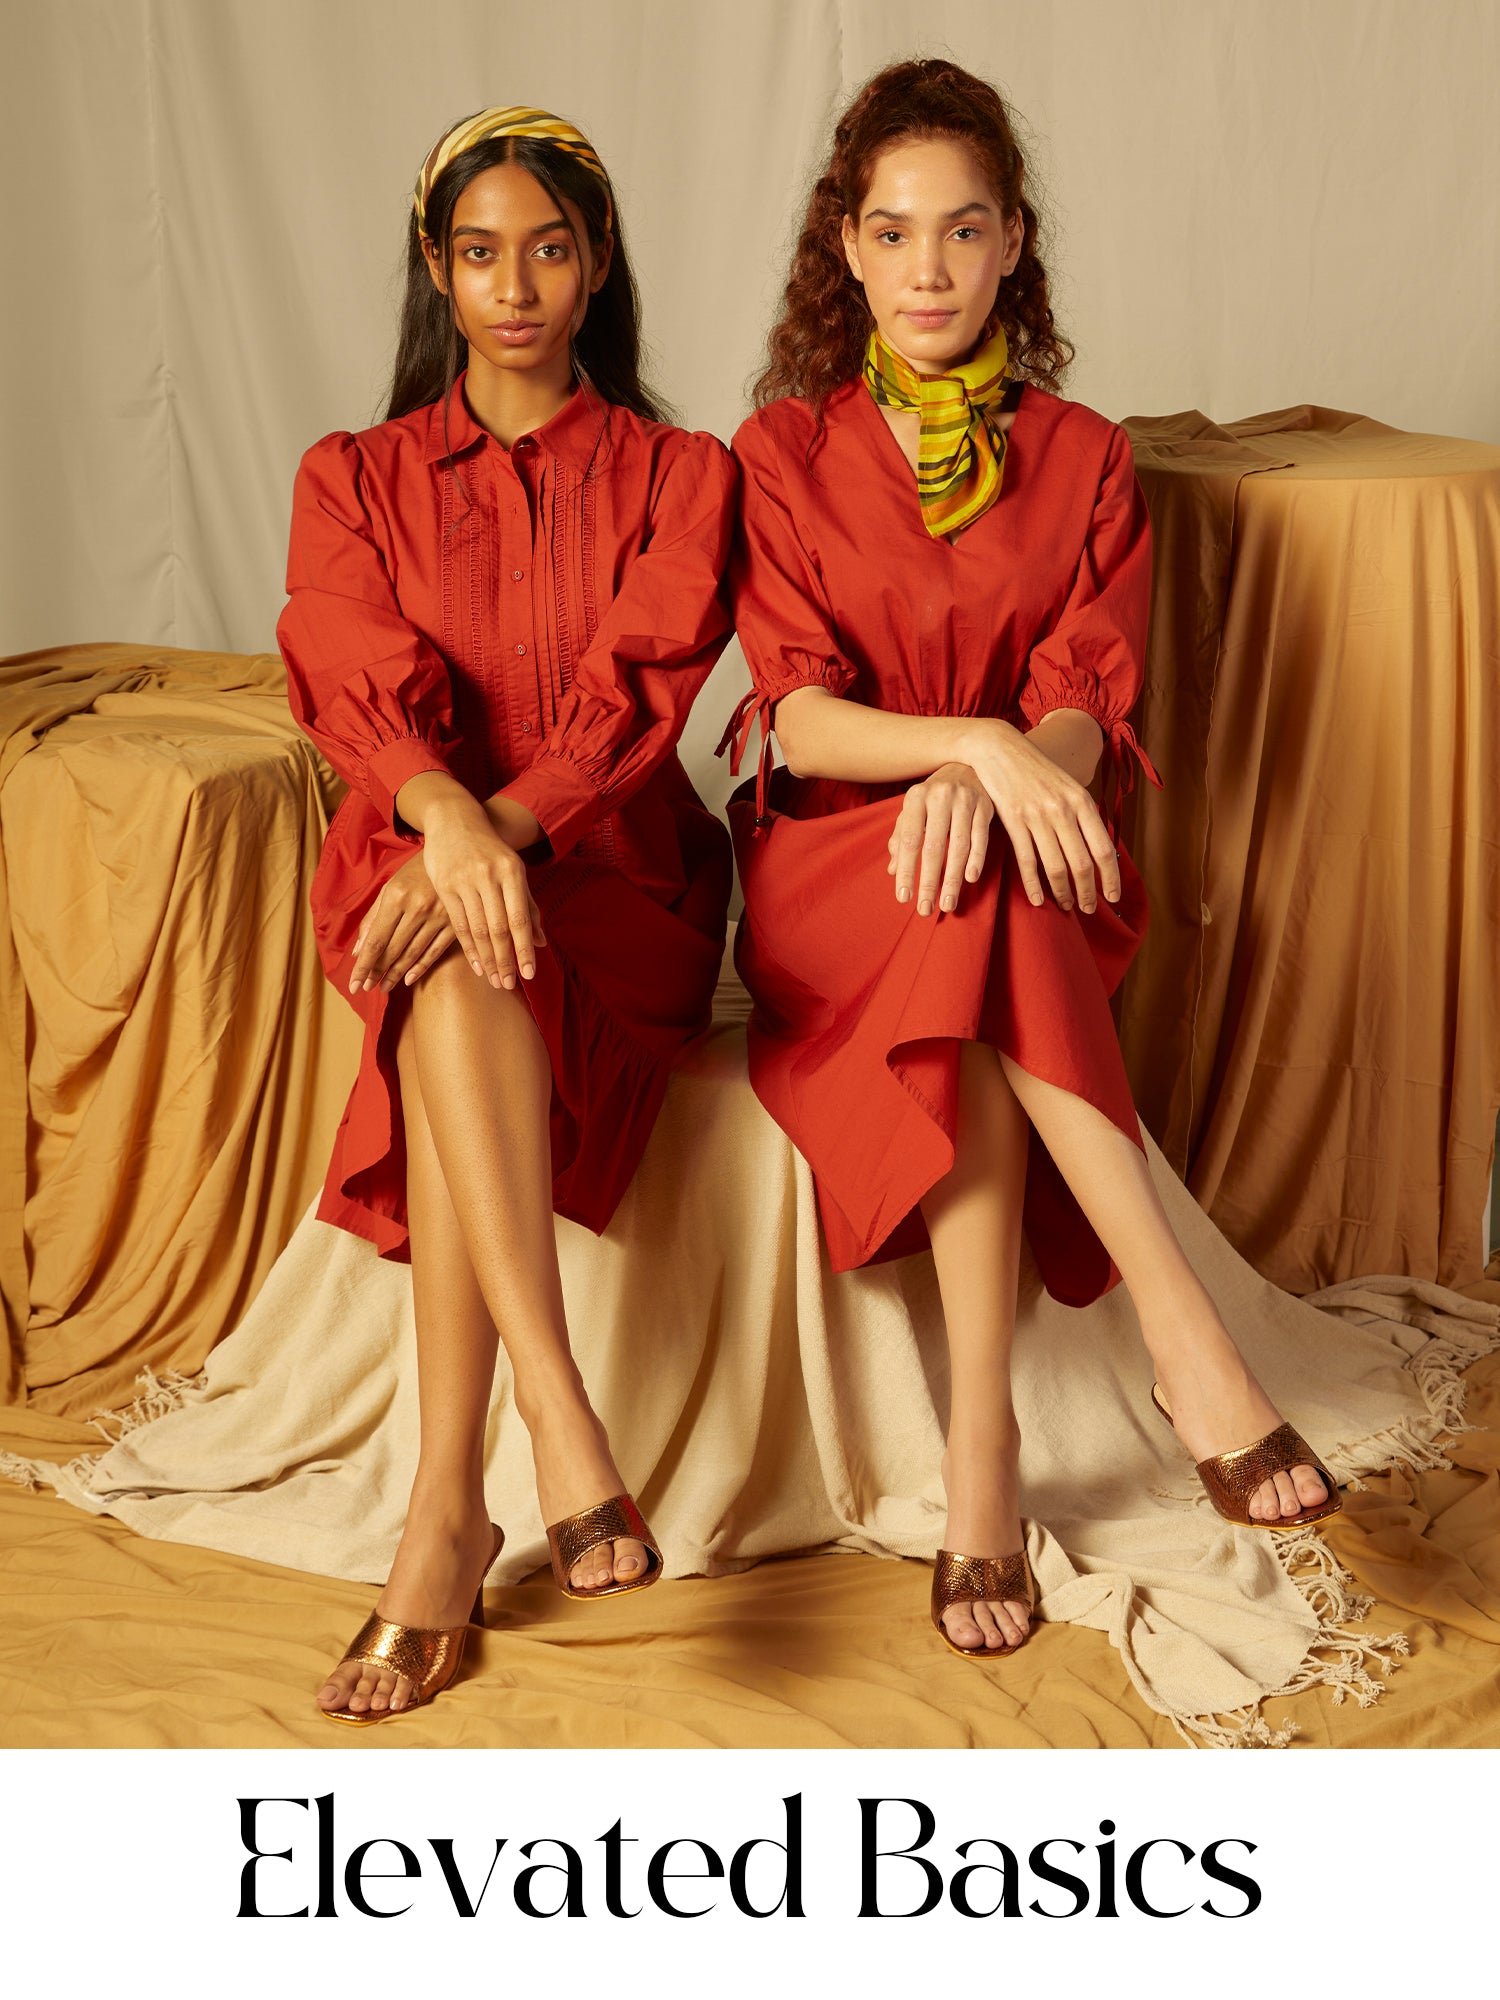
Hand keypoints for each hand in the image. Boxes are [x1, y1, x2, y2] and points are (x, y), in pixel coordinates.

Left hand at [349, 849, 458, 995]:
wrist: (453, 852)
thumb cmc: (415, 871)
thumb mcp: (390, 887)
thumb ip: (372, 918)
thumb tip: (357, 951)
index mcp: (396, 896)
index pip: (375, 940)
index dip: (364, 966)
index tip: (354, 984)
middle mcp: (417, 907)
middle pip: (393, 950)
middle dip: (377, 973)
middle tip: (367, 988)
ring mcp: (439, 916)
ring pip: (413, 954)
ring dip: (396, 974)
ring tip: (384, 988)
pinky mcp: (455, 922)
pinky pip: (435, 951)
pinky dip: (421, 967)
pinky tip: (408, 979)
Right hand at [414, 791, 546, 989]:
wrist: (456, 819)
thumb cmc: (490, 851)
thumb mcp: (513, 871)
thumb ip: (527, 906)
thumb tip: (541, 942)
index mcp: (512, 871)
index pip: (520, 918)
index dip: (524, 949)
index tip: (529, 974)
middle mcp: (489, 875)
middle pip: (499, 928)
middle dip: (506, 960)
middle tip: (510, 984)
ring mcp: (465, 880)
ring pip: (478, 929)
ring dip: (488, 959)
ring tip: (495, 980)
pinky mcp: (444, 885)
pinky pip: (458, 924)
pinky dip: (469, 947)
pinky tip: (477, 964)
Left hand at [888, 763, 993, 914]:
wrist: (969, 761)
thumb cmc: (935, 794)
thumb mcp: (915, 809)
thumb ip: (902, 836)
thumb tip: (892, 870)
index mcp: (916, 798)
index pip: (908, 841)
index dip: (906, 870)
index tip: (903, 898)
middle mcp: (940, 797)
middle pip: (934, 847)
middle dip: (929, 882)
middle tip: (925, 910)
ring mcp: (965, 801)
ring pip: (959, 846)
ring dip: (953, 879)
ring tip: (947, 904)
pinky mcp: (986, 806)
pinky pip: (981, 838)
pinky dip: (976, 859)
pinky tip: (970, 879)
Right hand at [959, 718, 1119, 913]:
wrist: (1000, 749)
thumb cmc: (1037, 770)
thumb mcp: (1068, 786)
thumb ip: (1083, 814)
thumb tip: (1098, 848)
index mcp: (1082, 801)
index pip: (1104, 849)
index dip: (1110, 878)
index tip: (1112, 896)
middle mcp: (1062, 810)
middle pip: (1081, 864)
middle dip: (1087, 892)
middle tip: (1089, 909)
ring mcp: (1037, 816)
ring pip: (1055, 867)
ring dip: (1063, 892)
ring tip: (1066, 906)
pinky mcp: (1013, 822)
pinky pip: (1027, 861)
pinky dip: (1033, 885)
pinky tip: (1038, 900)